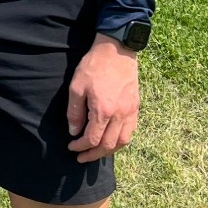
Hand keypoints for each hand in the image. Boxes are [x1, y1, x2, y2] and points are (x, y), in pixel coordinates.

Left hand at [66, 34, 139, 161]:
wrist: (117, 50)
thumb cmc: (94, 66)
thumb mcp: (76, 87)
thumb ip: (75, 112)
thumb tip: (74, 132)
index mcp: (103, 110)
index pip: (92, 139)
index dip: (81, 147)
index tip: (71, 147)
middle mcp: (119, 114)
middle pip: (108, 145)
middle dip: (93, 154)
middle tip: (81, 157)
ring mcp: (130, 111)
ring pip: (123, 141)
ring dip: (109, 150)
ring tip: (97, 152)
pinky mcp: (136, 107)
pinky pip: (131, 131)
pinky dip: (121, 140)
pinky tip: (112, 140)